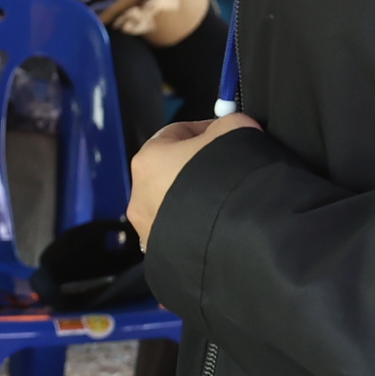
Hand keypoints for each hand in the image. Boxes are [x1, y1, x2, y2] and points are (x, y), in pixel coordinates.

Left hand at [127, 112, 259, 239]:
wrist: (233, 235)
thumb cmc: (226, 181)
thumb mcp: (235, 131)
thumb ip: (228, 124)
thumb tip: (230, 128)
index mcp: (148, 159)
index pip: (176, 133)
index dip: (205, 131)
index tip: (224, 135)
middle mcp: (139, 194)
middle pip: (171, 169)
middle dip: (197, 166)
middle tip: (226, 168)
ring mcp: (148, 226)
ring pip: (173, 202)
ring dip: (195, 197)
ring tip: (224, 199)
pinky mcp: (161, 251)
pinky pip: (179, 229)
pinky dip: (195, 223)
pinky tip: (218, 221)